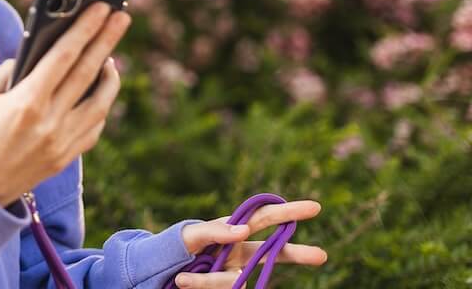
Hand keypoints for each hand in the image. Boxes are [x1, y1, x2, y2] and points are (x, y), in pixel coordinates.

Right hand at [0, 2, 129, 205]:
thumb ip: (8, 70)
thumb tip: (34, 53)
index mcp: (26, 101)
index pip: (64, 56)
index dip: (84, 28)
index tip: (101, 8)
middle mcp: (50, 121)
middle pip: (88, 72)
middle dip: (106, 39)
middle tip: (121, 17)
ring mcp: (62, 142)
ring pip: (100, 102)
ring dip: (110, 75)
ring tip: (110, 54)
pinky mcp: (66, 158)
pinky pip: (94, 126)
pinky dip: (100, 105)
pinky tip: (98, 90)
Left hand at [174, 200, 327, 287]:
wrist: (164, 266)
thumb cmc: (181, 243)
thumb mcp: (191, 234)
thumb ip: (214, 231)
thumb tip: (243, 231)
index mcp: (235, 228)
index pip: (265, 217)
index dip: (288, 211)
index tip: (315, 207)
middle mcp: (241, 250)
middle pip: (273, 252)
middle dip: (296, 254)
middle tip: (321, 255)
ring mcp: (236, 271)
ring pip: (236, 280)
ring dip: (207, 279)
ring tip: (181, 278)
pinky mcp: (228, 284)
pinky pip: (221, 286)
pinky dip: (199, 283)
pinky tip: (183, 280)